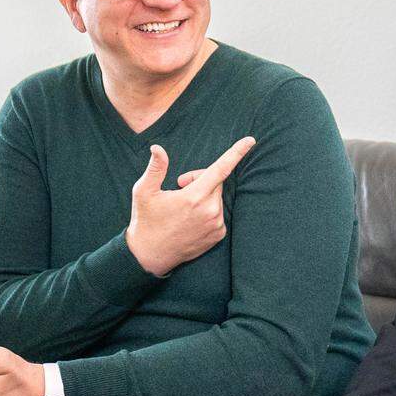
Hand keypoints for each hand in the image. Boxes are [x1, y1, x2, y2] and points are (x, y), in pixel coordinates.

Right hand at [126, 136, 255, 276]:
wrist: (150, 255)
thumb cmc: (146, 220)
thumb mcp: (144, 191)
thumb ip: (155, 168)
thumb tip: (157, 148)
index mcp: (194, 197)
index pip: (220, 169)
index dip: (237, 152)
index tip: (251, 140)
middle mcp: (210, 211)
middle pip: (215, 181)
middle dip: (200, 178)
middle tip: (180, 184)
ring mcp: (216, 224)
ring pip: (217, 197)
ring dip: (204, 195)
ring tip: (184, 206)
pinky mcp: (219, 234)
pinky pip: (218, 212)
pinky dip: (208, 210)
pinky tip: (191, 219)